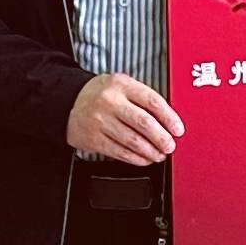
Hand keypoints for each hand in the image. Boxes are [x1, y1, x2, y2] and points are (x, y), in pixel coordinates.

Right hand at [67, 72, 181, 164]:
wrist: (68, 102)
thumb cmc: (100, 94)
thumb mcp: (121, 85)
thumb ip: (142, 97)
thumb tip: (168, 119)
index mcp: (121, 85)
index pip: (152, 101)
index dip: (169, 118)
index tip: (178, 129)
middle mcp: (110, 102)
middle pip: (144, 123)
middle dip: (162, 138)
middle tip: (170, 145)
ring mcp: (101, 121)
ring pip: (133, 141)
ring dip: (151, 151)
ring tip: (160, 154)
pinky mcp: (94, 139)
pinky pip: (120, 152)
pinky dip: (136, 158)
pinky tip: (144, 159)